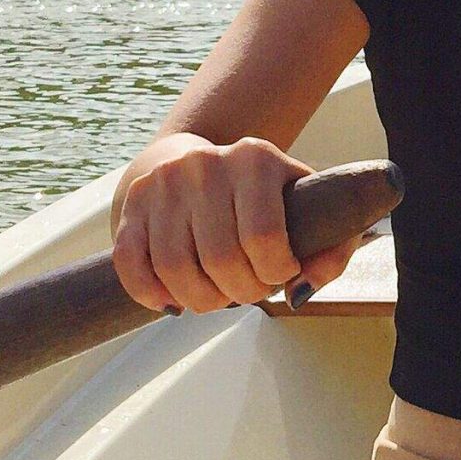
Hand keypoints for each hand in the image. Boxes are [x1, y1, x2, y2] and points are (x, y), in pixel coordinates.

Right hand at [110, 134, 367, 313]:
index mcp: (256, 159)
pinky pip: (130, 263)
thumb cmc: (262, 199)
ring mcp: (164, 183)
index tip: (280, 272)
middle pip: (220, 259)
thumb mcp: (306, 211)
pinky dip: (151, 293)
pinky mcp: (132, 204)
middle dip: (240, 292)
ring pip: (174, 268)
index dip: (275, 272)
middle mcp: (206, 164)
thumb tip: (301, 290)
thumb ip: (330, 251)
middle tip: (248, 290)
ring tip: (216, 296)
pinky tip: (172, 300)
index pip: (264, 237)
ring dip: (200, 300)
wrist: (195, 164)